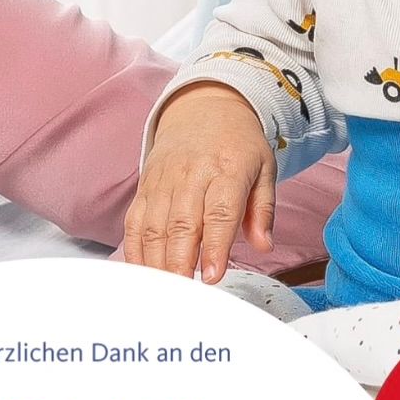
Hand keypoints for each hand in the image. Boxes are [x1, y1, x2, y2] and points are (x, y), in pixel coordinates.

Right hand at [123, 83, 276, 282]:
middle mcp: (191, 174)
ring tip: (163, 291)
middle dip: (180, 263)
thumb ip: (263, 210)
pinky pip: (135, 220)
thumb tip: (263, 244)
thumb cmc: (237, 143)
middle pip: (181, 224)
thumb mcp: (264, 168)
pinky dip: (135, 249)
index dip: (214, 247)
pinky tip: (142, 272)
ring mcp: (164, 179)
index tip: (212, 276)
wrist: (204, 105)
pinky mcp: (145, 184)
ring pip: (155, 225)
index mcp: (226, 169)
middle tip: (183, 294)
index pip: (219, 212)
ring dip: (156, 262)